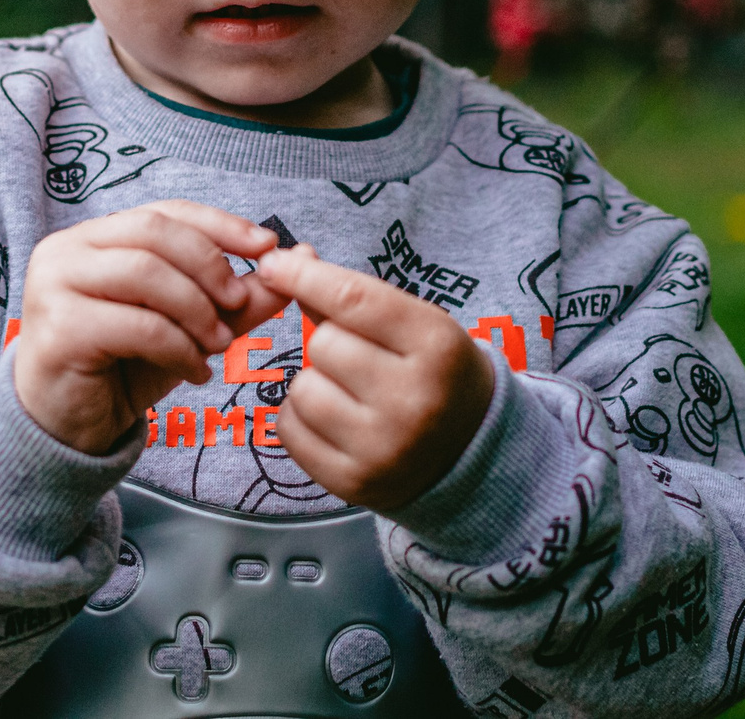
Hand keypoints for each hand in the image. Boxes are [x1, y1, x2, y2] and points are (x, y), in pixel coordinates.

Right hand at [13, 201, 281, 454]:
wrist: (67, 430)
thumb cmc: (121, 369)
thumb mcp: (187, 327)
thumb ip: (235, 296)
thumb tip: (297, 257)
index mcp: (93, 238)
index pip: (164, 212)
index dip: (219, 224)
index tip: (267, 245)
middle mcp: (66, 251)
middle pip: (154, 233)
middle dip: (209, 265)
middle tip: (238, 302)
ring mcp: (54, 286)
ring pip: (145, 273)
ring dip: (196, 309)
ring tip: (219, 343)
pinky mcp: (58, 330)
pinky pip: (136, 324)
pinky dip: (178, 346)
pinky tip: (194, 370)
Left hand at [252, 244, 494, 512]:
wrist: (471, 451)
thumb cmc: (435, 372)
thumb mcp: (417, 324)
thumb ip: (353, 295)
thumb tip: (285, 263)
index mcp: (436, 346)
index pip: (353, 299)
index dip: (304, 277)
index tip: (273, 264)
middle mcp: (412, 399)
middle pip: (324, 344)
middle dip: (330, 341)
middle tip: (359, 356)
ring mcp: (383, 447)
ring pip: (302, 388)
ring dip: (314, 381)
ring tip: (348, 391)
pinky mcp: (353, 481)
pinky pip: (289, 429)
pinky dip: (300, 417)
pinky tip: (334, 419)